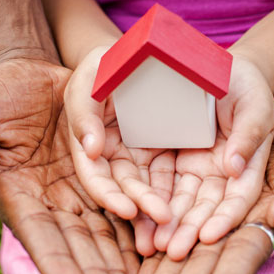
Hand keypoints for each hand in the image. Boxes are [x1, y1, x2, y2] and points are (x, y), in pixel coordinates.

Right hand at [0, 57, 138, 273]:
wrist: (31, 74)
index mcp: (17, 195)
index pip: (38, 235)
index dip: (56, 263)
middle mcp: (50, 203)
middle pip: (78, 247)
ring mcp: (79, 193)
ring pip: (106, 235)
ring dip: (122, 265)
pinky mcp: (103, 179)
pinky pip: (125, 208)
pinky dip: (140, 231)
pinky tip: (158, 254)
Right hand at [65, 46, 173, 240]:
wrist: (144, 50)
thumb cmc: (109, 60)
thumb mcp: (90, 75)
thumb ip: (84, 110)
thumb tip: (91, 151)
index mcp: (90, 141)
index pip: (95, 176)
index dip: (107, 195)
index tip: (127, 209)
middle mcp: (113, 155)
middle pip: (124, 188)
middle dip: (141, 207)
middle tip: (163, 220)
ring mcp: (138, 156)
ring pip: (148, 189)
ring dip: (158, 209)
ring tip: (174, 223)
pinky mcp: (162, 153)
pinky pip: (169, 178)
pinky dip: (176, 195)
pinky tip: (190, 210)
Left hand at [153, 54, 273, 259]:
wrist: (218, 70)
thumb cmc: (245, 85)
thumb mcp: (254, 104)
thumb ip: (249, 134)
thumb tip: (234, 167)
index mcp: (247, 165)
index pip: (239, 197)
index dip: (226, 217)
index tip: (210, 236)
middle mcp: (221, 175)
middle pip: (207, 209)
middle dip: (190, 231)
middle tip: (174, 252)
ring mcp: (195, 171)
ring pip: (181, 203)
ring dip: (168, 226)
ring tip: (153, 247)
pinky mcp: (171, 162)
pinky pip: (159, 185)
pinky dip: (149, 203)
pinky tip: (136, 222)